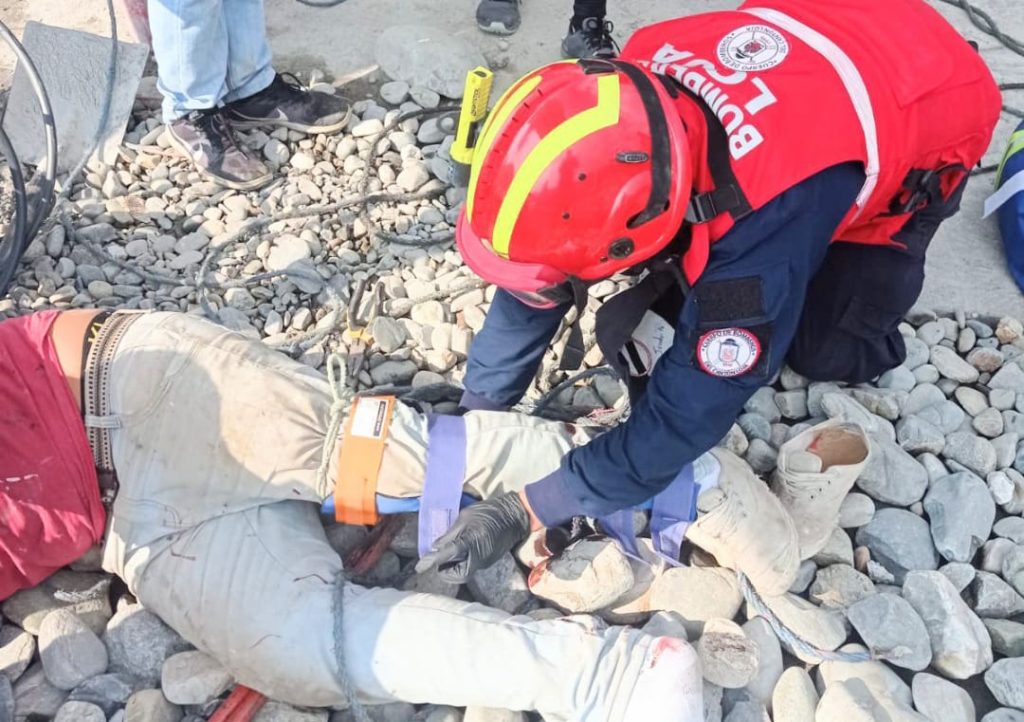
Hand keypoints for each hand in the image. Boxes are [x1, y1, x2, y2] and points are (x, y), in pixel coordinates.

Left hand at [415, 492, 531, 582]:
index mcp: (471, 542)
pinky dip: (462, 563)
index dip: (431, 561)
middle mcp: (479, 557)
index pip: (447, 555)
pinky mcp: (489, 561)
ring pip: (464, 573)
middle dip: (445, 571)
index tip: (419, 568)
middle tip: (438, 557)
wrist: (515, 516)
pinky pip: (471, 567)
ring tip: (448, 553)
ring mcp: (485, 561)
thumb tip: (435, 547)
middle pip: (457, 575)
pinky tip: (460, 551)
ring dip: (453, 567)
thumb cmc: (489, 512)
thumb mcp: (465, 517)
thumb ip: (449, 534)